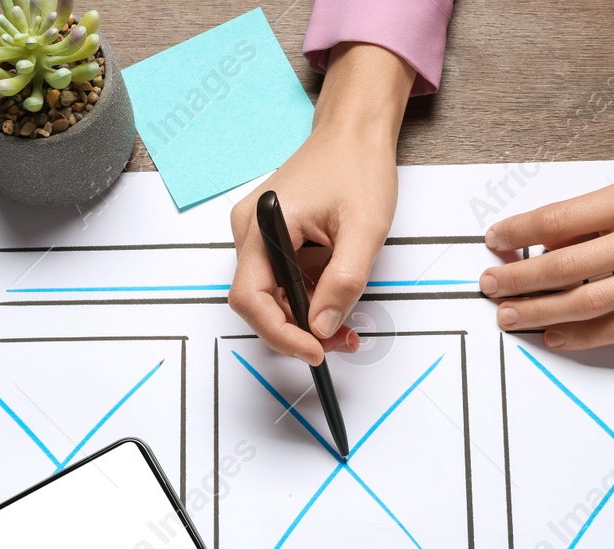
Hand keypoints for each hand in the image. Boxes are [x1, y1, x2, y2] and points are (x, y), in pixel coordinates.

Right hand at [228, 43, 416, 365]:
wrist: (355, 131)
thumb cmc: (356, 164)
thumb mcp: (363, 229)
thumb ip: (343, 282)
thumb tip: (324, 326)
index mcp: (264, 224)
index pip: (251, 299)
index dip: (280, 333)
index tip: (313, 351)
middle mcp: (251, 231)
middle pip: (260, 302)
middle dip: (298, 329)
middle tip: (337, 342)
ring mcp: (259, 234)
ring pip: (274, 294)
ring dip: (306, 316)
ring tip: (344, 324)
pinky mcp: (272, 236)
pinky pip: (283, 279)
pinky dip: (308, 297)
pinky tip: (334, 297)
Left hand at [480, 169, 613, 348]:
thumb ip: (603, 213)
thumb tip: (550, 237)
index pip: (558, 218)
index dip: (517, 232)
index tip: (494, 240)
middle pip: (561, 266)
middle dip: (515, 278)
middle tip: (488, 284)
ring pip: (583, 302)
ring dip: (538, 312)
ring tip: (509, 315)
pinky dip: (581, 336)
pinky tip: (555, 336)